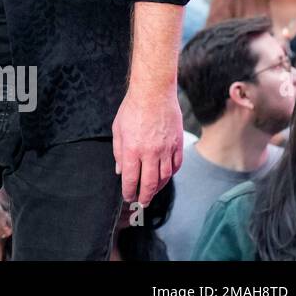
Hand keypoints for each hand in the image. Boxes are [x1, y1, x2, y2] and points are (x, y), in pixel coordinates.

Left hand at [111, 84, 182, 207]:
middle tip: (142, 203)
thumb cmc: (133, 108)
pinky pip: (176, 165)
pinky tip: (166, 176)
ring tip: (153, 192)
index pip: (131, 179)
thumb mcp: (118, 130)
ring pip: (165, 177)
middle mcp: (151, 152)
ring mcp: (166, 149)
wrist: (154, 93)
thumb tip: (121, 171)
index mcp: (133, 149)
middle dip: (145, 197)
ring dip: (159, 188)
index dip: (129, 192)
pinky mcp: (177, 144)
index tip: (128, 197)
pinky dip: (171, 174)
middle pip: (150, 183)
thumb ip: (119, 152)